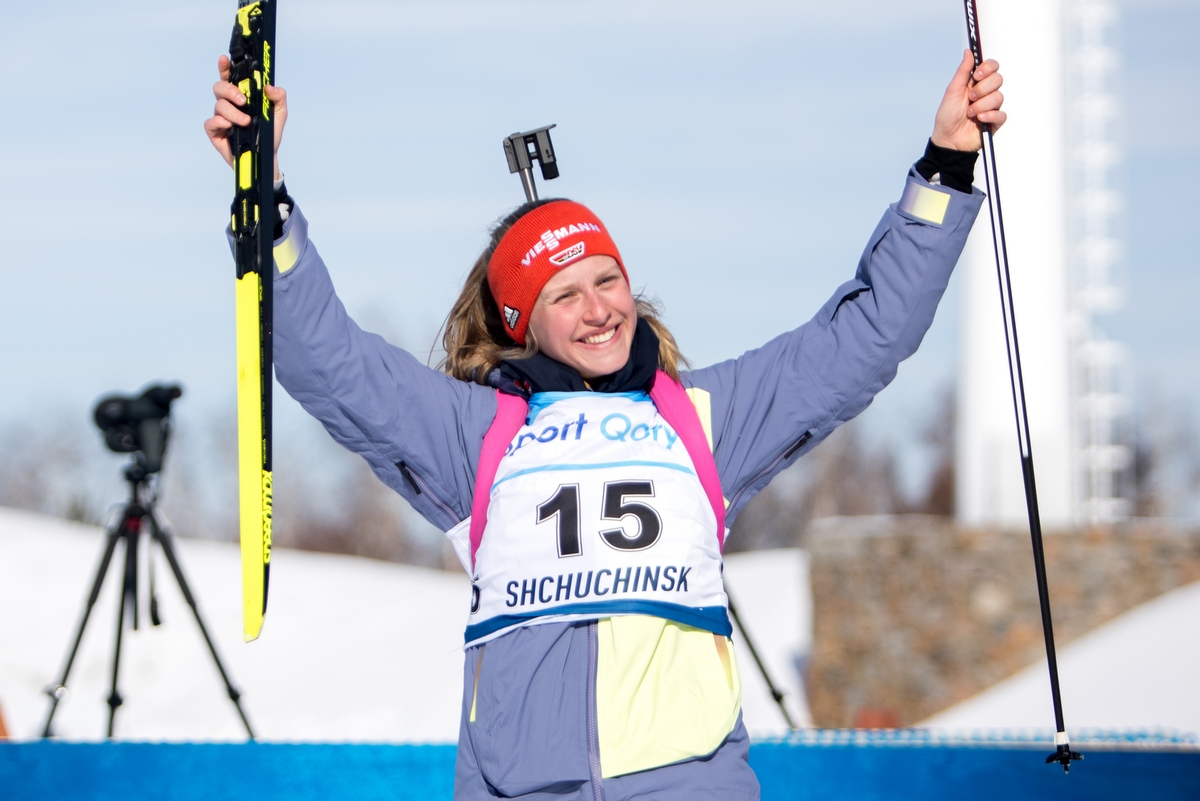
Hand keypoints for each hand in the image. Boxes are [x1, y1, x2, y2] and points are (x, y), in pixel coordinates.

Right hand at [203, 55, 287, 179]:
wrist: (266, 156)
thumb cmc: (269, 134)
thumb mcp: (279, 114)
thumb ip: (278, 98)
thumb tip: (269, 87)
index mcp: (241, 95)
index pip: (230, 77)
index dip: (225, 67)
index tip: (225, 59)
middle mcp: (229, 104)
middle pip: (220, 87)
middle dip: (230, 91)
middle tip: (243, 101)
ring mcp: (221, 117)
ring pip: (219, 106)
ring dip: (233, 113)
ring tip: (246, 122)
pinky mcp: (215, 131)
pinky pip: (210, 122)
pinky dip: (220, 122)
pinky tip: (229, 126)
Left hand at [931, 50, 1005, 151]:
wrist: (948, 140)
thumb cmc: (947, 117)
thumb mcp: (952, 91)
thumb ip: (962, 72)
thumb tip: (968, 52)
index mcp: (975, 83)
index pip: (992, 67)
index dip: (987, 68)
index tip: (977, 76)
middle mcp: (985, 93)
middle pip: (998, 79)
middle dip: (982, 89)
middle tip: (970, 98)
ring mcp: (991, 106)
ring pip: (999, 97)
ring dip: (981, 105)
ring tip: (970, 113)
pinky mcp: (995, 120)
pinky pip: (1001, 114)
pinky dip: (989, 116)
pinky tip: (979, 120)